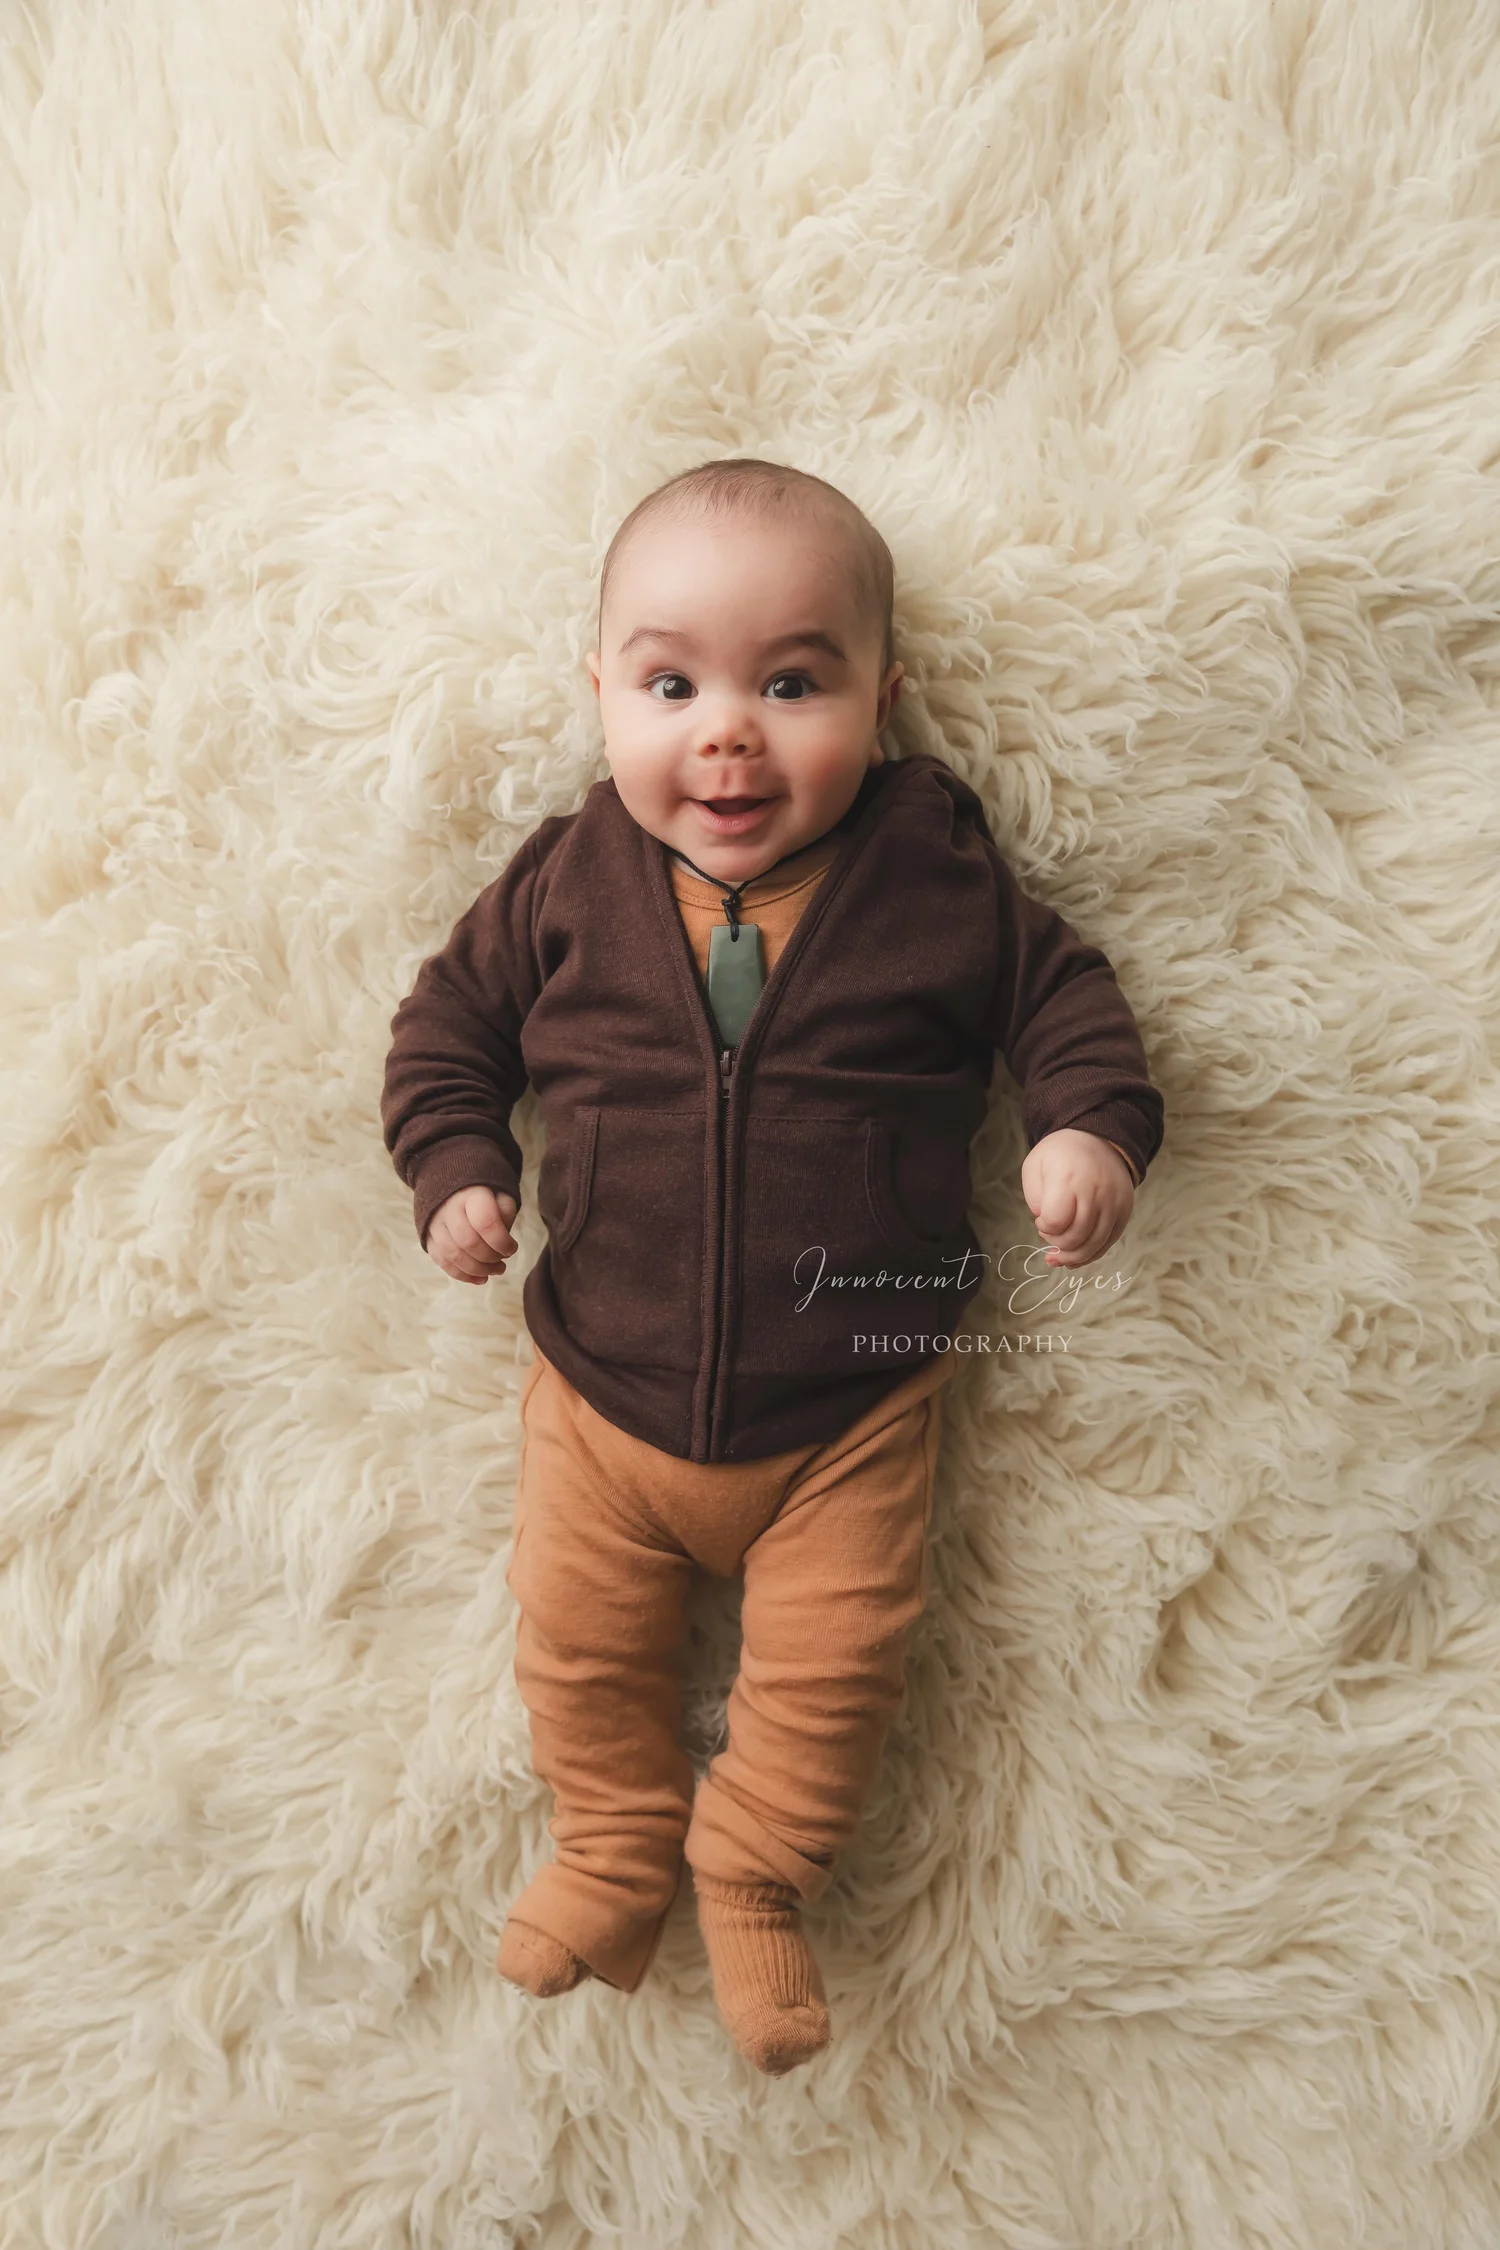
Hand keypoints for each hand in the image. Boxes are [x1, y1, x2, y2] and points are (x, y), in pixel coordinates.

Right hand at [425, 1184, 519, 1284]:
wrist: (455, 1191)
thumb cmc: (485, 1198)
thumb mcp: (502, 1197)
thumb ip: (506, 1215)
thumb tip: (502, 1241)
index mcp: (471, 1195)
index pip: (485, 1222)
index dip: (501, 1241)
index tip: (512, 1248)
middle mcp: (448, 1208)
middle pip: (468, 1242)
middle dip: (490, 1258)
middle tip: (502, 1262)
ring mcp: (434, 1224)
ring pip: (453, 1255)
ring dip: (478, 1270)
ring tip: (495, 1271)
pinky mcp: (429, 1238)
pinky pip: (442, 1262)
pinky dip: (463, 1275)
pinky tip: (480, 1278)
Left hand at [1021, 1129, 1132, 1268]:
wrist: (1098, 1138)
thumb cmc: (1059, 1155)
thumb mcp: (1034, 1166)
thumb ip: (1034, 1199)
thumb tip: (1048, 1226)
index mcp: (1069, 1179)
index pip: (1055, 1221)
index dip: (1044, 1227)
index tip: (1040, 1218)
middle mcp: (1096, 1192)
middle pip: (1075, 1237)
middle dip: (1056, 1243)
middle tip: (1048, 1232)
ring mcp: (1114, 1203)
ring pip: (1094, 1245)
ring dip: (1072, 1257)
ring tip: (1056, 1257)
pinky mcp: (1125, 1211)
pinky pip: (1109, 1243)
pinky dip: (1091, 1255)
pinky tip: (1074, 1258)